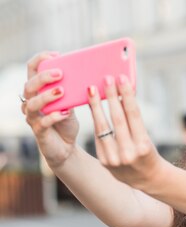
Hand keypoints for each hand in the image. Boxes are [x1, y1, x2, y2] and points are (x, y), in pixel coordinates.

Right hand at [23, 52, 79, 168]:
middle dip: (44, 77)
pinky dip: (53, 116)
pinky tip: (64, 113)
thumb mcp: (71, 103)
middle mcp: (30, 101)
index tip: (56, 55)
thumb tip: (91, 74)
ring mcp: (32, 117)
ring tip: (62, 91)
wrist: (66, 147)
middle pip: (30, 84)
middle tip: (60, 73)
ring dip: (47, 96)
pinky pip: (42, 122)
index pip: (31, 69)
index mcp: (37, 90)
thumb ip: (73, 90)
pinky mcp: (39, 131)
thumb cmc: (66, 121)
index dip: (40, 59)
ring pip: (33, 103)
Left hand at [87, 74, 166, 189]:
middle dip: (111, 97)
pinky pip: (98, 137)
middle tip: (106, 79)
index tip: (121, 79)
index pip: (133, 115)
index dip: (126, 95)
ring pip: (102, 127)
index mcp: (143, 145)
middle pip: (117, 119)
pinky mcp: (104, 161)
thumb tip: (122, 95)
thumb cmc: (149, 152)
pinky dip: (96, 121)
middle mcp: (128, 153)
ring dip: (96, 106)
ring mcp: (114, 159)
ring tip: (92, 89)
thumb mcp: (147, 138)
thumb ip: (134, 121)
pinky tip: (93, 107)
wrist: (148, 179)